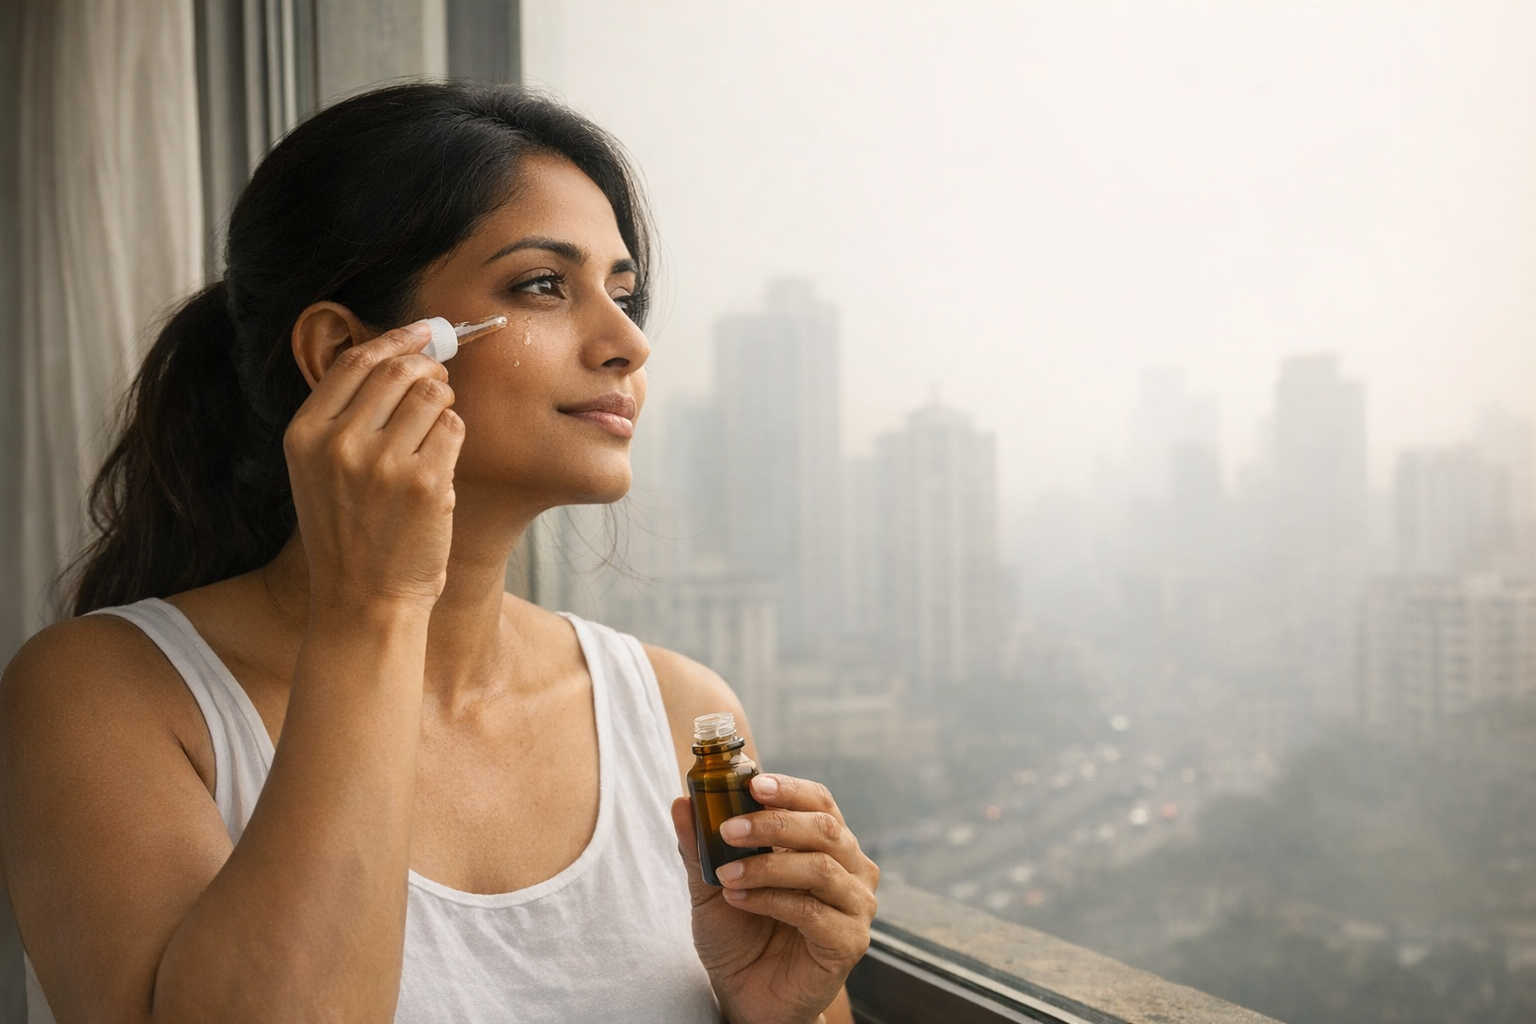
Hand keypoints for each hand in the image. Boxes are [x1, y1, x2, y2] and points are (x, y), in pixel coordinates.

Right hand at [283, 321, 464, 609]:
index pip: (356, 360)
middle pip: (400, 370)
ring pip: (433, 395)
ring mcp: (382, 462)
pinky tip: (439, 464)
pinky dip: (453, 438)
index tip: (424, 331)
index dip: (397, 339)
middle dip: (429, 367)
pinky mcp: (424, 482)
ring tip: (434, 435)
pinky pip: (453, 429)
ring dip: (444, 405)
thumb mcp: (318, 471)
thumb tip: (394, 356)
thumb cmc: (348, 534)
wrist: (364, 600)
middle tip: (438, 383)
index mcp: (305, 434)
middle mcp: (339, 443)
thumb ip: (343, 416)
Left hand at [669, 775, 878, 1023]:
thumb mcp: (710, 884)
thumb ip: (700, 846)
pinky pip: (813, 912)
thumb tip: (682, 802)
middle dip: (772, 823)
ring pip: (820, 867)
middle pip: (824, 829)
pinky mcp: (850, 941)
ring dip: (766, 866)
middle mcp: (852, 869)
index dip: (790, 789)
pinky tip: (739, 901)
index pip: (819, 802)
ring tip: (725, 876)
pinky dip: (771, 900)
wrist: (746, 995)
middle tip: (728, 830)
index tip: (754, 783)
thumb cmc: (739, 935)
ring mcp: (856, 905)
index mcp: (828, 845)